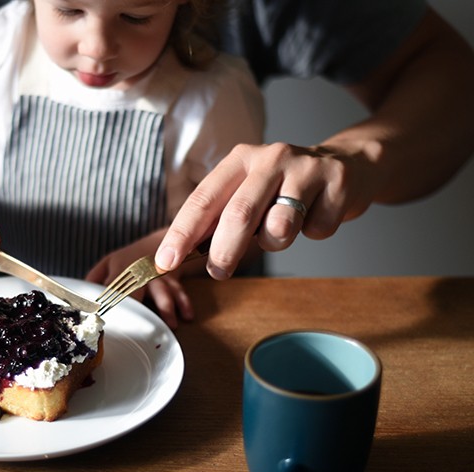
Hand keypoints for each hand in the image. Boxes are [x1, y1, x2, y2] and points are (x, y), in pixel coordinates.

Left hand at [86, 232, 194, 328]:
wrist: (159, 243)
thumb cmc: (129, 259)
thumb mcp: (108, 263)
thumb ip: (94, 279)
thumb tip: (82, 298)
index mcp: (119, 268)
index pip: (112, 289)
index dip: (110, 305)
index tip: (108, 321)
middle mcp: (139, 270)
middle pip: (138, 290)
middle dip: (139, 309)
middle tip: (140, 329)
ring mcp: (158, 273)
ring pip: (163, 290)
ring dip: (167, 308)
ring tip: (171, 325)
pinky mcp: (173, 277)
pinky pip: (180, 290)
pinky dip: (184, 303)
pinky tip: (187, 316)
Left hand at [155, 141, 377, 278]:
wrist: (348, 164)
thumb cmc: (286, 189)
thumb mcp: (248, 194)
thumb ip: (222, 219)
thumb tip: (184, 255)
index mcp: (239, 160)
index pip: (203, 200)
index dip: (182, 234)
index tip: (165, 262)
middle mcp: (270, 158)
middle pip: (239, 214)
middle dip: (224, 252)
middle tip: (218, 272)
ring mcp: (306, 167)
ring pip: (280, 227)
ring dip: (277, 242)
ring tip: (284, 229)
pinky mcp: (338, 181)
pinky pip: (317, 230)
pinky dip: (315, 233)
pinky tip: (318, 215)